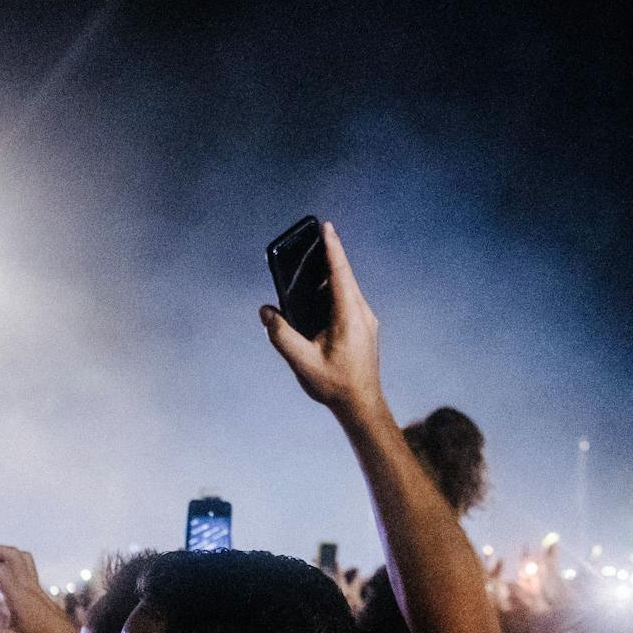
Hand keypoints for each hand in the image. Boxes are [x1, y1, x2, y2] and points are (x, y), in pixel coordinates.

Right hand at [259, 222, 385, 421]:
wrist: (362, 405)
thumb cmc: (335, 386)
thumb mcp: (302, 362)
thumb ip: (281, 335)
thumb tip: (266, 311)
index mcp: (349, 317)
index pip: (340, 274)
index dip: (332, 249)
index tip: (327, 227)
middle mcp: (362, 314)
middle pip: (345, 277)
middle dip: (329, 256)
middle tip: (315, 237)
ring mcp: (366, 320)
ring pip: (348, 288)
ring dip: (331, 275)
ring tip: (312, 263)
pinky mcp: (364, 327)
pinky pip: (349, 300)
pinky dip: (334, 291)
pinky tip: (319, 294)